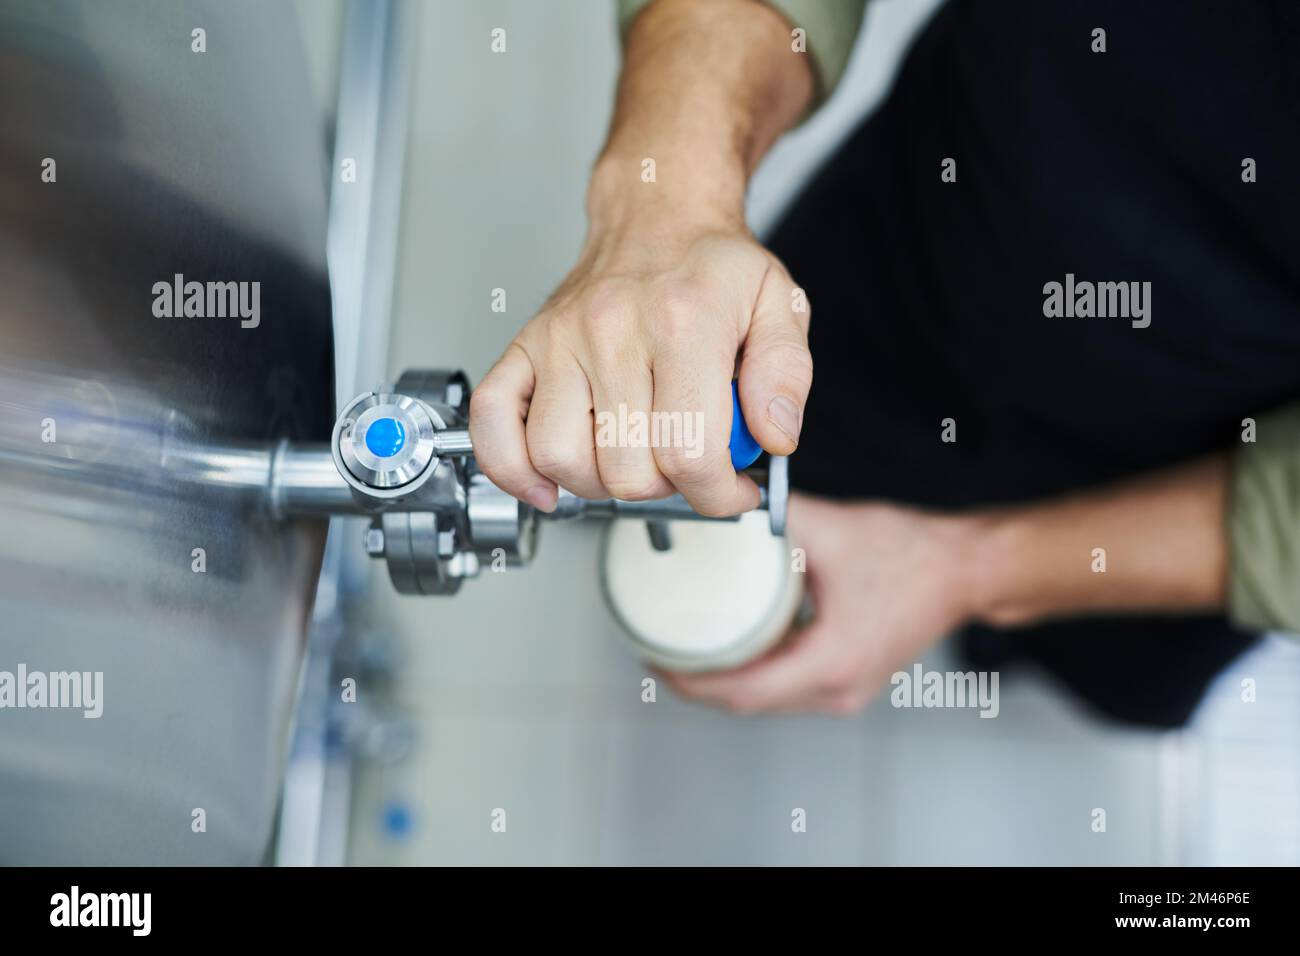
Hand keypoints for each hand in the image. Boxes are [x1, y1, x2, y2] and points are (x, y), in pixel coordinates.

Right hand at [471, 204, 811, 516]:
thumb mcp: (779, 306)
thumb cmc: (711, 267)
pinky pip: (491, 422)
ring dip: (599, 483)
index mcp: (682, 323)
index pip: (690, 453)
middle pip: (624, 469)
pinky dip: (512, 468)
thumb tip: (772, 436)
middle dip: (665, 488)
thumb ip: (786, 374)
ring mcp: (559, 340)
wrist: (657, 215)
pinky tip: (549, 479)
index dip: (717, 494)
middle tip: (683, 464)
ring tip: (631, 459)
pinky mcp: (524, 348)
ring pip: (559, 458)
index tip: (729, 489)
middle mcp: (612, 330)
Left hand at [665, 493, 980, 714]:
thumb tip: (725, 498)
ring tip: (681, 645)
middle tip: (655, 646)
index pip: (742, 690)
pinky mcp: (846, 679)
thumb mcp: (836, 530)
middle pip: (746, 701)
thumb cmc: (914, 556)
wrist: (965, 571)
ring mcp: (844, 691)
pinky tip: (730, 643)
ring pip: (765, 698)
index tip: (655, 658)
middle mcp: (837, 688)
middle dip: (697, 678)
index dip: (692, 680)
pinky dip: (752, 668)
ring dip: (723, 676)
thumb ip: (778, 513)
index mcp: (832, 661)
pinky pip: (785, 686)